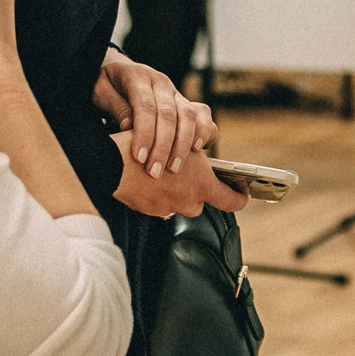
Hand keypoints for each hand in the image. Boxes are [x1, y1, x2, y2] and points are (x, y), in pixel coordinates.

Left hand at [95, 53, 216, 177]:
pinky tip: (198, 149)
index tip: (139, 158)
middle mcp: (161, 83)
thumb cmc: (106, 86)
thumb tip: (129, 126)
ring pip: (188, 115)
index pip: (145, 105)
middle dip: (163, 146)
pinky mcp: (185, 103)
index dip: (144, 132)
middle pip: (168, 114)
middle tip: (155, 171)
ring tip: (173, 168)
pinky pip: (202, 113)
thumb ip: (116, 107)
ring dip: (183, 144)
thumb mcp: (101, 92)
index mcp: (138, 77)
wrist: (118, 74)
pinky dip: (203, 131)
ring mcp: (175, 92)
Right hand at [111, 140, 249, 217]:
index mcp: (201, 185)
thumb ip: (195, 159)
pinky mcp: (149, 211)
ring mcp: (168, 209)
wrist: (112, 162)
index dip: (239, 197)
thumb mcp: (180, 144)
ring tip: (162, 172)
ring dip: (174, 192)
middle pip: (200, 202)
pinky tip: (147, 178)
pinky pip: (159, 203)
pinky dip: (156, 193)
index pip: (231, 201)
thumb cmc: (148, 147)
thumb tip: (200, 161)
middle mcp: (188, 201)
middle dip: (195, 190)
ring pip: (178, 202)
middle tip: (186, 173)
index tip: (242, 192)